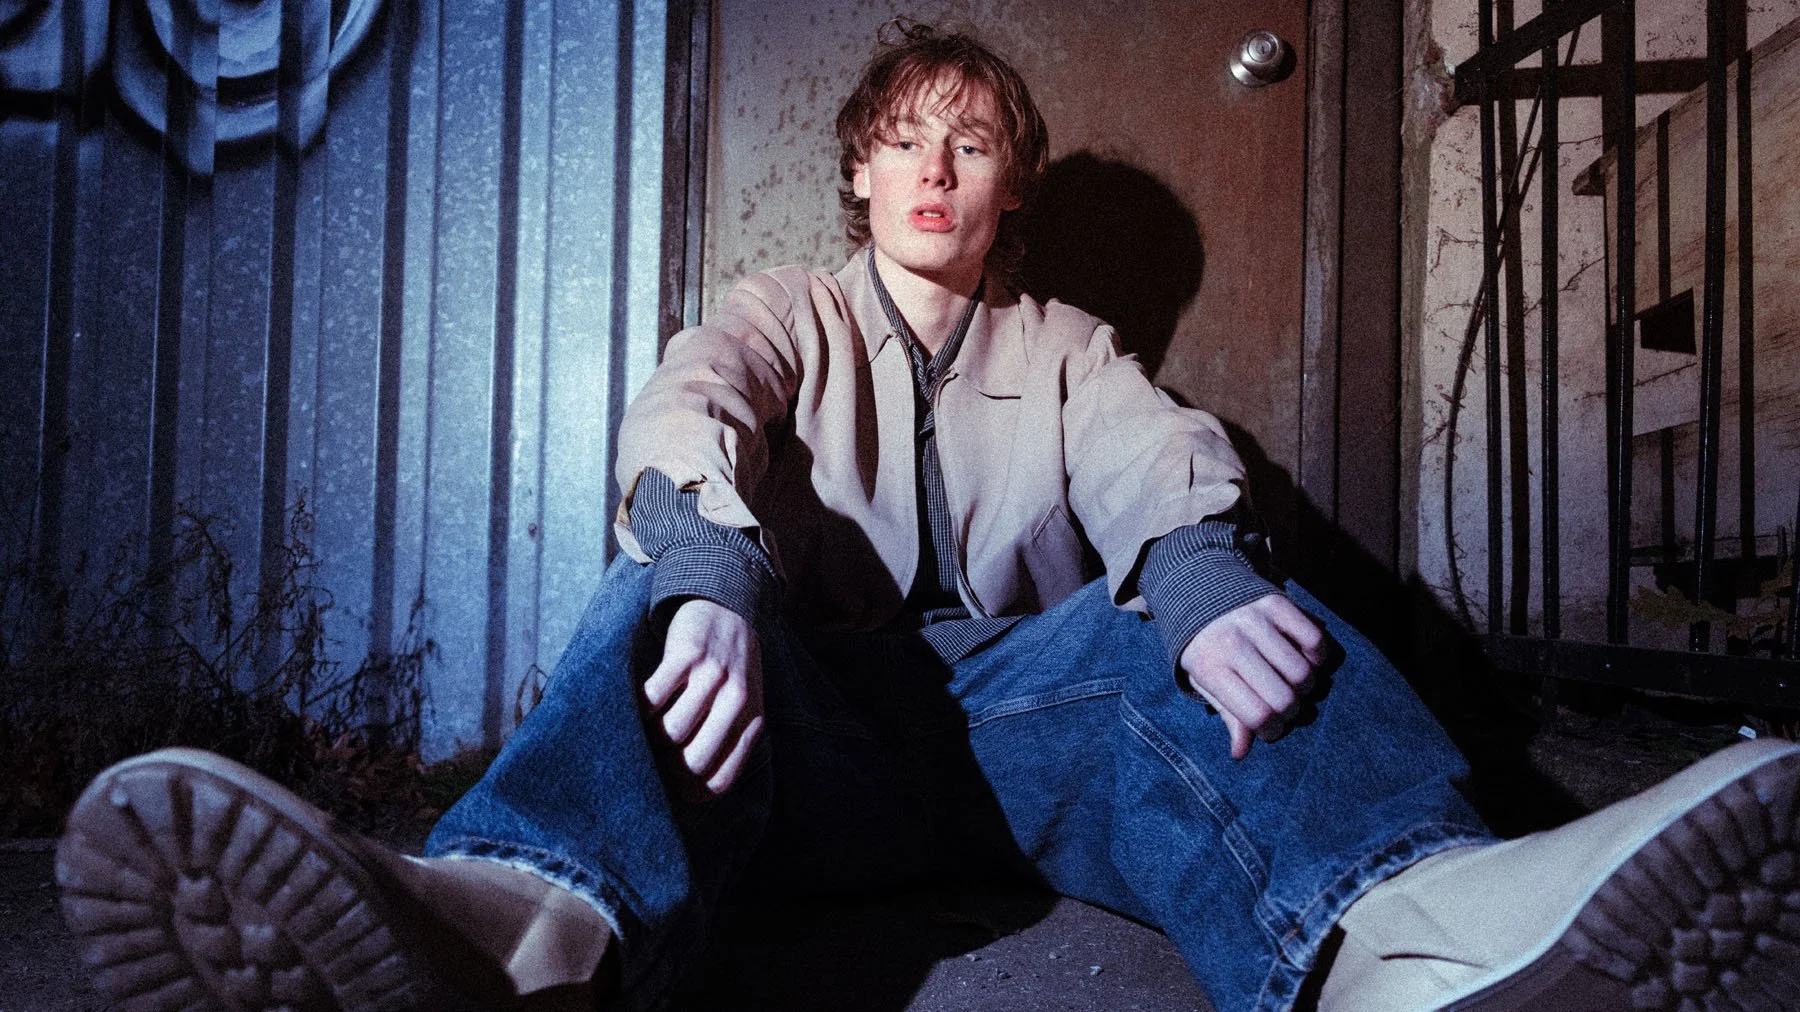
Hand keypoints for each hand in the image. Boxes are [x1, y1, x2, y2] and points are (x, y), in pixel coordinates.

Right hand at [643, 599, 764, 795]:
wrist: (728, 607)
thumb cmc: (730, 669)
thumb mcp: (744, 705)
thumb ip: (727, 741)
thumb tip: (688, 788)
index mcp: (752, 720)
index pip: (719, 780)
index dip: (689, 792)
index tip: (670, 789)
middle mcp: (737, 701)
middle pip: (693, 761)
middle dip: (665, 771)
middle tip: (650, 762)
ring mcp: (713, 675)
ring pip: (672, 732)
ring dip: (648, 739)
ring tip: (644, 732)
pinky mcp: (688, 653)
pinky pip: (654, 696)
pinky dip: (640, 709)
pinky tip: (639, 708)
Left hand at [1179, 595, 1324, 759]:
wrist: (1198, 589)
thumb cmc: (1205, 646)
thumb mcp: (1204, 680)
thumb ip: (1227, 714)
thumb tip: (1240, 753)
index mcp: (1210, 667)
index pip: (1256, 714)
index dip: (1271, 730)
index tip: (1269, 727)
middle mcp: (1232, 642)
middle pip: (1284, 698)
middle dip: (1291, 712)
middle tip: (1284, 707)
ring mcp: (1255, 620)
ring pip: (1302, 672)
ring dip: (1306, 687)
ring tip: (1294, 684)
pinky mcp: (1276, 603)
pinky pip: (1314, 639)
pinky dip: (1318, 656)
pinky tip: (1305, 659)